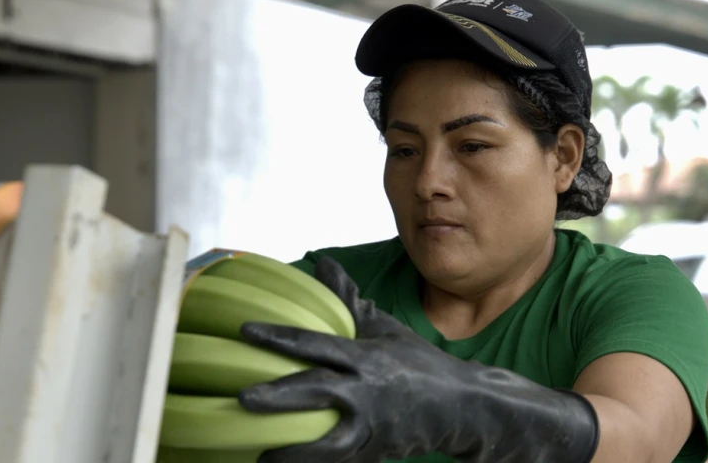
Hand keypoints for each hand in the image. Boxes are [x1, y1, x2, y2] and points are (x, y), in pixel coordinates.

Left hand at [238, 257, 599, 462]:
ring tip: (259, 455)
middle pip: (318, 393)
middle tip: (243, 398)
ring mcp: (373, 426)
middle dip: (280, 397)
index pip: (317, 343)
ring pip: (328, 443)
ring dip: (292, 450)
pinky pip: (341, 462)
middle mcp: (368, 391)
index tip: (247, 331)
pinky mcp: (376, 452)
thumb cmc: (419, 364)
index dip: (281, 337)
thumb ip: (349, 302)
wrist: (464, 406)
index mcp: (367, 357)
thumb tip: (323, 263)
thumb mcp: (386, 330)